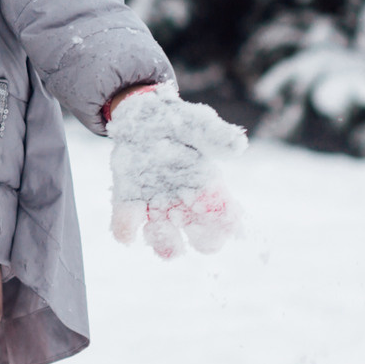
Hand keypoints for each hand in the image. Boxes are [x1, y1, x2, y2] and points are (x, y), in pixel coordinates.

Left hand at [107, 86, 247, 256]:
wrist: (141, 118)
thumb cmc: (176, 122)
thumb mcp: (195, 124)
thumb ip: (214, 135)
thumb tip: (238, 144)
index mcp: (209, 189)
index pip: (227, 220)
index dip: (225, 225)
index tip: (214, 212)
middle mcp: (187, 206)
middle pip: (204, 242)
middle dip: (199, 239)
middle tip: (185, 216)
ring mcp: (158, 209)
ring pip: (166, 245)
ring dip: (162, 242)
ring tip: (155, 224)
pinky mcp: (130, 205)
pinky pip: (127, 229)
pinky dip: (126, 230)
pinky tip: (128, 224)